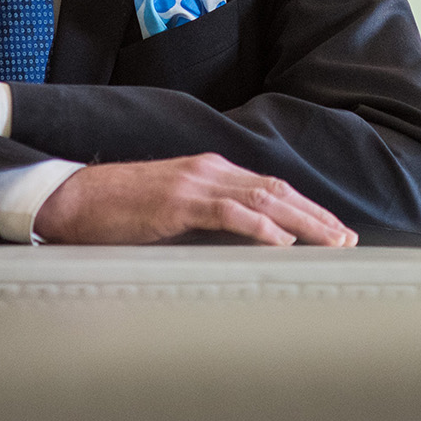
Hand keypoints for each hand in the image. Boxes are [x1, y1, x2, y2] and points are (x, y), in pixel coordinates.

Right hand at [32, 154, 356, 246]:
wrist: (73, 200)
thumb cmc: (119, 212)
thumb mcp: (173, 213)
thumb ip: (207, 222)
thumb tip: (242, 250)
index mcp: (210, 172)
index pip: (271, 188)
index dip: (307, 208)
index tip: (335, 231)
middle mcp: (210, 170)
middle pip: (277, 190)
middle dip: (317, 216)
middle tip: (348, 241)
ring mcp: (194, 183)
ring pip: (263, 199)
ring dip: (302, 222)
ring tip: (330, 242)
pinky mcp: (177, 202)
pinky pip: (227, 213)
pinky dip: (259, 226)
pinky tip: (281, 242)